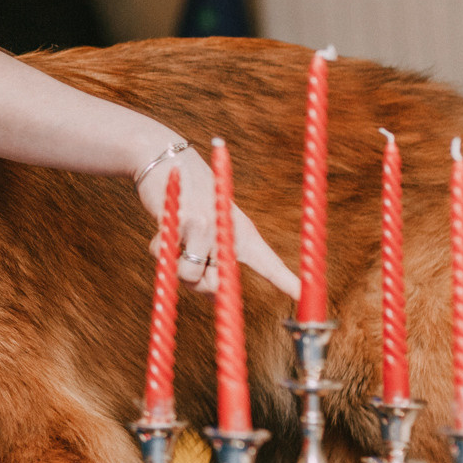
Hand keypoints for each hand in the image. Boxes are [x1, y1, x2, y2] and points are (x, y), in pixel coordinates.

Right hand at [138, 145, 299, 298]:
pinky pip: (164, 257)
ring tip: (176, 242)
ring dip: (176, 266)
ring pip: (188, 276)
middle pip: (213, 286)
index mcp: (243, 234)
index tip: (302, 293)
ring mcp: (206, 228)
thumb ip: (214, 265)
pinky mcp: (181, 223)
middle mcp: (228, 232)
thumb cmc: (192, 202)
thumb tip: (214, 300)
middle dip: (197, 284)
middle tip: (189, 260)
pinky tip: (164, 227)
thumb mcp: (211, 232)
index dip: (285, 281)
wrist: (168, 162)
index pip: (267, 263)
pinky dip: (159, 248)